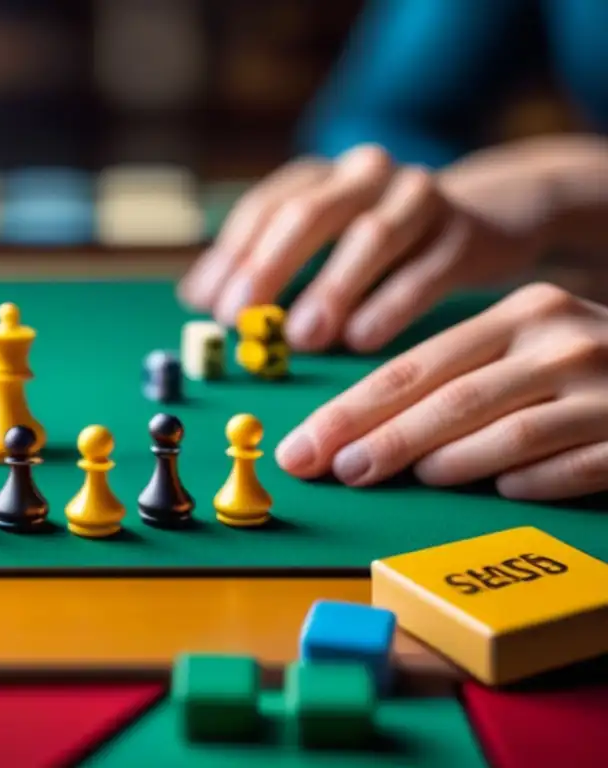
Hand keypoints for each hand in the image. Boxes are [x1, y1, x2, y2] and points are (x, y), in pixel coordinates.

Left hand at [179, 144, 548, 352]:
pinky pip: (424, 271)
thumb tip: (197, 300)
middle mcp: (365, 174)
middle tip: (240, 317)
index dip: (233, 256)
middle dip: (269, 267)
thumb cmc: (381, 248)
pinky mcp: (462, 233)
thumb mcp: (319, 246)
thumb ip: (261, 268)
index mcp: (320, 177)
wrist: (484, 219)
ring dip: (330, 289)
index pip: (265, 208)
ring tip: (300, 336)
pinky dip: (390, 306)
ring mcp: (419, 197)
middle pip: (309, 213)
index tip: (207, 306)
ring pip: (370, 237)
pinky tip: (361, 341)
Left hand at [275, 283, 607, 500]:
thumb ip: (454, 381)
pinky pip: (571, 466)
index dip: (350, 410)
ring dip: (447, 462)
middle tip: (329, 471)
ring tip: (407, 479)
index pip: (415, 367)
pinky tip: (500, 492)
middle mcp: (560, 341)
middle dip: (380, 439)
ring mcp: (605, 387)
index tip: (301, 446)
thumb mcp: (520, 353)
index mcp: (518, 316)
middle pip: (450, 399)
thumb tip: (359, 435)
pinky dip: (529, 483)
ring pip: (507, 433)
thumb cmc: (581, 372)